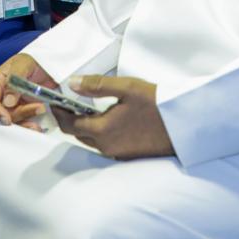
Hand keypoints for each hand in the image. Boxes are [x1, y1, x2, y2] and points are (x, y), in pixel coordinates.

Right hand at [0, 53, 56, 129]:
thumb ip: (14, 81)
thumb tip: (7, 102)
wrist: (50, 64)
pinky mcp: (26, 108)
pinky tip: (38, 126)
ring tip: (42, 110)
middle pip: (3, 112)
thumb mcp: (23, 64)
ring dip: (26, 120)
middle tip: (38, 108)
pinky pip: (24, 121)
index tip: (7, 119)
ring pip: (14, 118)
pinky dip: (30, 124)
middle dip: (18, 114)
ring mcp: (15, 103)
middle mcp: (4, 94)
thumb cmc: (33, 59)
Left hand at [52, 75, 175, 159]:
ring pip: (92, 140)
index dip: (58, 112)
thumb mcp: (126, 87)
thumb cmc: (156, 104)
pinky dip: (100, 132)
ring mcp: (118, 153)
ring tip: (87, 107)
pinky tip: (109, 119)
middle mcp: (106, 146)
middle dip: (70, 118)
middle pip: (78, 134)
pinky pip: (105, 145)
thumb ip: (96, 85)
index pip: (69, 124)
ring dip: (85, 125)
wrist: (184, 124)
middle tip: (69, 101)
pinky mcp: (128, 155)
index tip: (54, 100)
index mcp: (102, 131)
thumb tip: (72, 83)